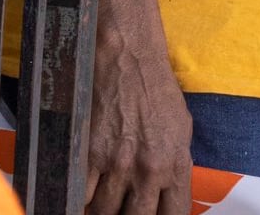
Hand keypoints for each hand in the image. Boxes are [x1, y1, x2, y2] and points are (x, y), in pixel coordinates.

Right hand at [85, 20, 191, 214]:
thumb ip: (174, 166)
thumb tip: (165, 194)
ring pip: (104, 212)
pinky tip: (81, 196)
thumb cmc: (156, 91)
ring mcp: (119, 164)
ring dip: (101, 212)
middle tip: (122, 211)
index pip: (174, 213)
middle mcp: (150, 169)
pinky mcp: (90, 155)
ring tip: (101, 206)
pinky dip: (79, 201)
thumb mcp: (180, 130)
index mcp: (176, 163)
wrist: (129, 60)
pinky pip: (80, 196)